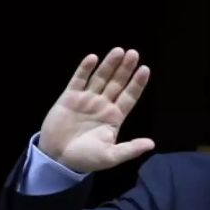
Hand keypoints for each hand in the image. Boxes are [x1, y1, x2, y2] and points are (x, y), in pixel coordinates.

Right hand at [38, 47, 154, 172]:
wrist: (57, 158)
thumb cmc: (85, 158)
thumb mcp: (110, 156)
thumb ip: (130, 149)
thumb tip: (151, 144)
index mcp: (114, 117)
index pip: (129, 97)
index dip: (137, 84)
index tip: (145, 70)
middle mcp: (103, 105)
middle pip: (117, 83)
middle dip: (125, 69)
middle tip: (134, 53)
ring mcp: (86, 99)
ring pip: (100, 78)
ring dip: (109, 64)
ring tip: (118, 51)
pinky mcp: (69, 97)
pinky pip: (78, 80)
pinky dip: (85, 69)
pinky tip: (93, 58)